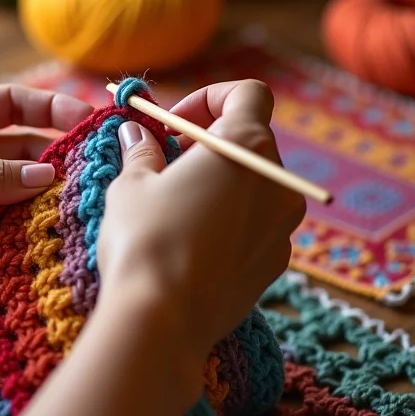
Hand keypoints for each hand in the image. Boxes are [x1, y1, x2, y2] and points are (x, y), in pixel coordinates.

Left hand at [0, 85, 92, 292]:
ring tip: (71, 206)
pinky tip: (40, 234)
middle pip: (16, 151)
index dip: (50, 109)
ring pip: (8, 191)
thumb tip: (48, 176)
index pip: (10, 105)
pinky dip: (13, 228)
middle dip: (49, 160)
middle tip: (89, 172)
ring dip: (34, 199)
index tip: (88, 119)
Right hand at [96, 79, 305, 398]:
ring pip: (254, 183)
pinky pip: (256, 223)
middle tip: (165, 160)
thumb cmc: (144, 240)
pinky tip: (191, 240)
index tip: (174, 124)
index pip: (248, 93)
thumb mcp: (132, 184)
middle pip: (251, 138)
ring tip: (174, 202)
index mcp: (245, 147)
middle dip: (209, 140)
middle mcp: (277, 182)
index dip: (209, 98)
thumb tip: (136, 133)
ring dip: (219, 179)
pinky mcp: (275, 262)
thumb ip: (142, 149)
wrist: (163, 321)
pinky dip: (229, 217)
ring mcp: (282, 226)